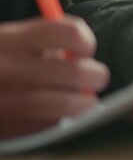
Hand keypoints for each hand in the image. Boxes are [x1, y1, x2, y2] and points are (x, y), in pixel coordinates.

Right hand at [0, 17, 109, 138]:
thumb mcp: (7, 38)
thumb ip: (41, 41)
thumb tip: (81, 55)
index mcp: (11, 40)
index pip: (68, 32)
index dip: (85, 39)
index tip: (85, 47)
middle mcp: (11, 70)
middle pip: (76, 71)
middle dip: (95, 74)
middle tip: (96, 75)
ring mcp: (9, 101)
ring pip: (68, 104)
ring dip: (85, 102)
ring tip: (86, 100)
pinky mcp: (9, 127)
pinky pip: (49, 124)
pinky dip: (60, 120)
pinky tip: (58, 113)